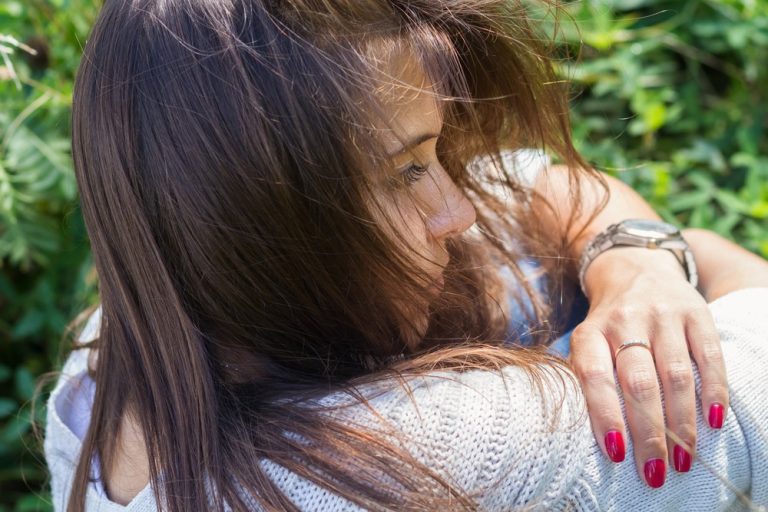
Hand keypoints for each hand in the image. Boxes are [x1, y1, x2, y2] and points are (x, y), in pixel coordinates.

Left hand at [569, 247, 727, 487]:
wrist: (634, 270)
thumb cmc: (608, 325)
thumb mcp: (588, 344)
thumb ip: (590, 381)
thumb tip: (605, 440)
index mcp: (590, 332)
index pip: (594, 376)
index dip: (605, 415)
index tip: (617, 454)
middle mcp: (625, 321)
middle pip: (638, 382)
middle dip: (649, 432)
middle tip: (655, 472)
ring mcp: (662, 315)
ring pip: (675, 374)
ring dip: (682, 422)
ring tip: (684, 459)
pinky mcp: (696, 313)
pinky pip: (708, 356)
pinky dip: (714, 391)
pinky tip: (715, 422)